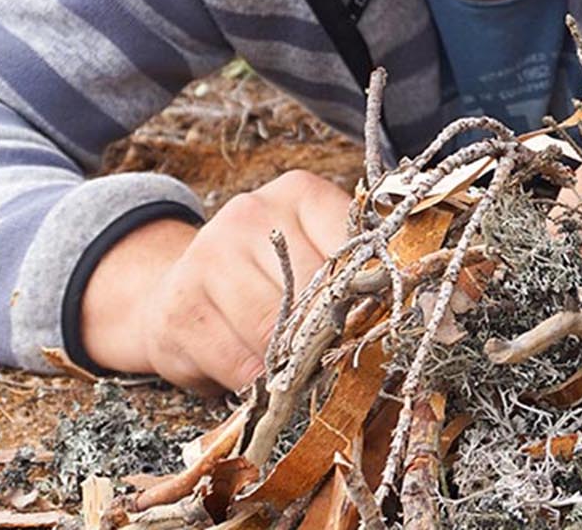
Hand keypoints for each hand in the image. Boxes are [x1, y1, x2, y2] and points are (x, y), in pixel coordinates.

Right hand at [78, 170, 352, 392]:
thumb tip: (404, 309)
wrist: (176, 289)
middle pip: (313, 293)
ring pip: (274, 333)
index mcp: (300, 195)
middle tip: (339, 359)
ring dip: (293, 367)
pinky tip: (262, 379)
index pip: (355, 246)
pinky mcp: (181, 311)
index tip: (377, 323)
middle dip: (329, 336)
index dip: (369, 295)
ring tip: (300, 373)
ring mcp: (207, 258)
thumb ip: (352, 273)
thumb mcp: (314, 253)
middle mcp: (250, 216)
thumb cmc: (266, 276)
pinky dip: (259, 386)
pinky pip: (239, 366)